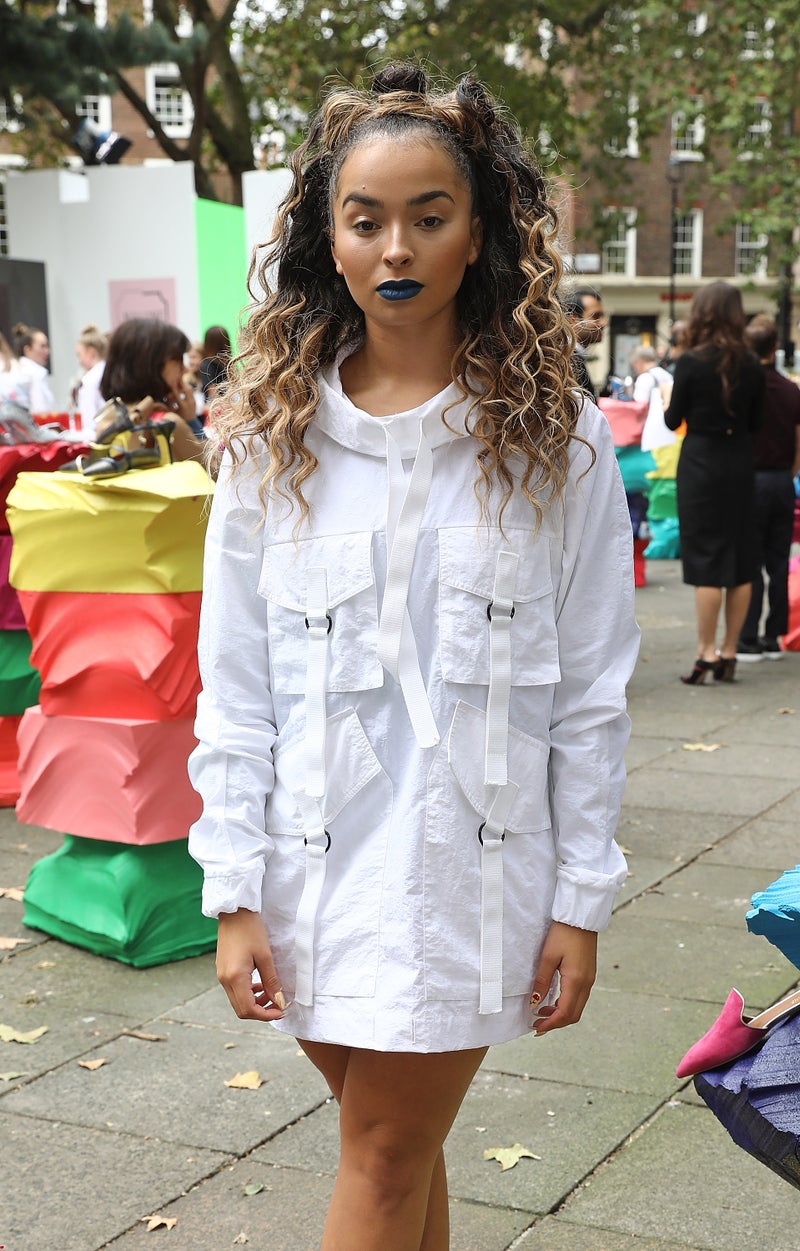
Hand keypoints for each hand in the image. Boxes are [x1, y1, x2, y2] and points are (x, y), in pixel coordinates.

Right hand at [166, 385, 196, 424]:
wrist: (191, 423)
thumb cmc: (179, 418)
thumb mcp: (172, 411)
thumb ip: (169, 403)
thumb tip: (166, 394)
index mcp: (183, 405)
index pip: (177, 394)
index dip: (172, 388)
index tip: (169, 384)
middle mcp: (189, 402)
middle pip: (186, 389)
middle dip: (180, 383)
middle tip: (176, 378)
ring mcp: (193, 401)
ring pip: (189, 389)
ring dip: (184, 386)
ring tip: (178, 384)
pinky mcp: (194, 400)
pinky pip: (190, 392)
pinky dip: (186, 389)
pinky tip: (181, 388)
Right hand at [216, 908, 288, 1020]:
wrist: (234, 912)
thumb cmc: (250, 929)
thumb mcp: (265, 955)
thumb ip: (271, 980)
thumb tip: (278, 1000)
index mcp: (234, 977)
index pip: (248, 1009)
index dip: (265, 1015)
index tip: (281, 1011)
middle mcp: (225, 980)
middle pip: (241, 1009)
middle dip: (261, 1011)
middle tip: (278, 1005)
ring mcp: (221, 976)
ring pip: (238, 1001)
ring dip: (255, 1002)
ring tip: (271, 993)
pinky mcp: (223, 970)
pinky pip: (235, 990)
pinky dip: (248, 993)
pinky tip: (260, 984)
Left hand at [529, 921, 596, 1035]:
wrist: (580, 918)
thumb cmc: (563, 934)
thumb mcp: (548, 956)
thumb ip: (542, 981)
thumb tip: (535, 1002)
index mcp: (576, 980)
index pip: (565, 1013)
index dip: (550, 1023)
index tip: (536, 1028)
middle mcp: (586, 984)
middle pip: (573, 1015)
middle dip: (556, 1023)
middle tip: (537, 1025)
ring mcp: (589, 979)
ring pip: (577, 1007)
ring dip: (561, 1014)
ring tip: (542, 1012)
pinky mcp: (588, 974)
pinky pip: (579, 997)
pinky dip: (566, 1004)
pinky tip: (553, 1000)